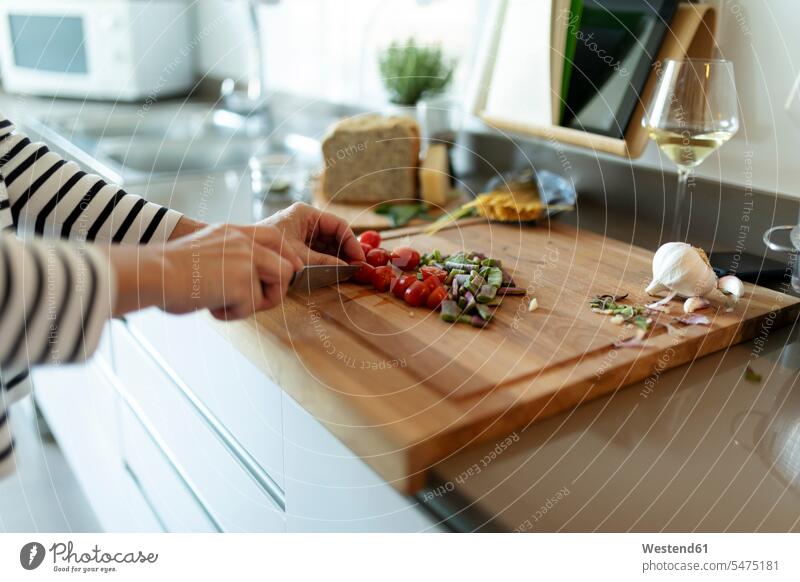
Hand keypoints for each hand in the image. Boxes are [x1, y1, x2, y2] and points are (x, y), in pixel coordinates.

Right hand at [110, 224, 298, 319]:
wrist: (152, 274)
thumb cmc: (165, 272)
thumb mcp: (204, 255)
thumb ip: (228, 262)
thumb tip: (244, 286)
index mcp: (231, 232)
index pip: (274, 236)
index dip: (287, 257)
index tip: (292, 272)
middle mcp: (243, 241)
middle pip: (286, 267)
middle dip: (274, 292)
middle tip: (251, 303)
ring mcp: (246, 259)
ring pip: (276, 288)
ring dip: (253, 304)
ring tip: (222, 303)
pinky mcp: (244, 280)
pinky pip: (252, 307)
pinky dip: (232, 314)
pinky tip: (211, 305)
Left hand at [261, 202, 364, 265]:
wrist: (245, 258)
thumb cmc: (268, 250)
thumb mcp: (300, 257)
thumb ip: (325, 262)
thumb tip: (347, 269)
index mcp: (305, 214)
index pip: (338, 225)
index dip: (352, 243)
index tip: (359, 260)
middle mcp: (305, 220)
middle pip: (334, 235)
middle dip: (345, 251)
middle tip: (356, 269)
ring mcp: (302, 232)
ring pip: (328, 244)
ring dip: (337, 258)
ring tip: (347, 272)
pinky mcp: (298, 244)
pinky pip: (318, 251)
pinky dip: (327, 261)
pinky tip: (335, 271)